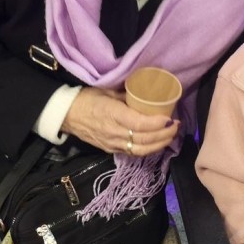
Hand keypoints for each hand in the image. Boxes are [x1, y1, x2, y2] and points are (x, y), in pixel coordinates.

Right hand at [61, 87, 180, 155]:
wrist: (67, 115)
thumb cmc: (87, 98)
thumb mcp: (107, 91)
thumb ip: (127, 96)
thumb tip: (148, 95)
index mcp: (112, 114)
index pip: (139, 124)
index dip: (157, 124)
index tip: (170, 118)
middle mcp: (113, 132)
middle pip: (143, 139)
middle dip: (164, 134)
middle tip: (177, 125)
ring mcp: (112, 144)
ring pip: (140, 150)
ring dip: (159, 144)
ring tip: (171, 135)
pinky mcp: (111, 150)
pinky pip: (133, 153)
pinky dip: (148, 149)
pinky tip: (157, 143)